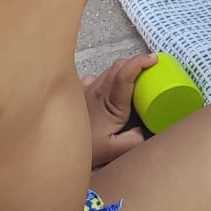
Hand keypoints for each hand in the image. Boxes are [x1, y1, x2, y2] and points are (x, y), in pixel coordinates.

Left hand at [82, 54, 154, 168]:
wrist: (56, 148)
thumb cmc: (87, 149)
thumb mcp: (116, 150)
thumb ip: (136, 139)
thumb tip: (144, 128)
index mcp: (110, 102)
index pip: (125, 74)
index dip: (140, 62)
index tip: (154, 59)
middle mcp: (98, 90)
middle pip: (119, 66)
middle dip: (136, 63)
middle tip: (151, 70)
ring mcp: (86, 89)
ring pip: (108, 70)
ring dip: (123, 70)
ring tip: (134, 80)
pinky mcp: (79, 92)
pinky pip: (96, 77)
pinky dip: (107, 78)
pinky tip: (110, 89)